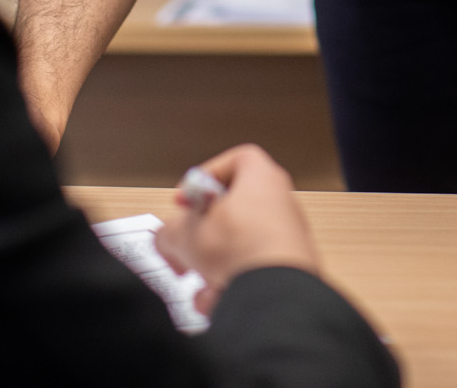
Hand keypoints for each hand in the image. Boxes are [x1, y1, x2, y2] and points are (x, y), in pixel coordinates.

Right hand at [154, 144, 320, 315]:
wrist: (276, 295)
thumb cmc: (243, 252)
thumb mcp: (184, 234)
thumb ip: (168, 230)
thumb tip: (166, 238)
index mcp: (264, 179)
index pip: (237, 159)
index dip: (206, 176)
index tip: (188, 198)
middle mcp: (283, 204)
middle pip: (234, 209)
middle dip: (205, 231)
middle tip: (190, 243)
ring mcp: (290, 239)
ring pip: (240, 246)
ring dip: (215, 263)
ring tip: (203, 276)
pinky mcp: (290, 271)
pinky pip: (254, 272)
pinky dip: (233, 284)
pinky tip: (218, 298)